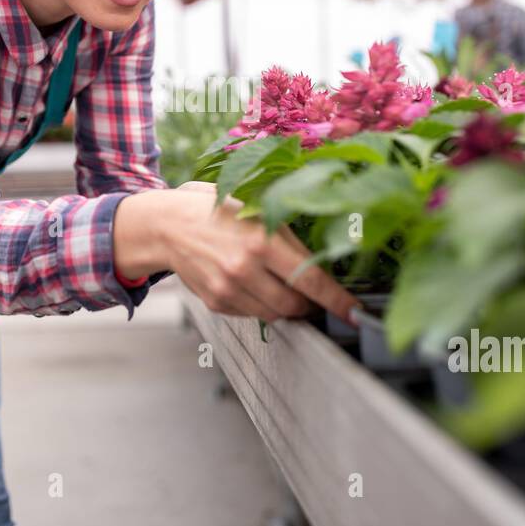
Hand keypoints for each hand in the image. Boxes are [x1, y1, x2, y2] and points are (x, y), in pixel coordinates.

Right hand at [164, 181, 360, 324]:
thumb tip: (327, 262)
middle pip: (295, 306)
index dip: (338, 301)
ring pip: (274, 315)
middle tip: (313, 296)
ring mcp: (229, 289)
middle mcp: (245, 268)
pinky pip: (252, 315)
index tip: (355, 314)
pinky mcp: (216, 302)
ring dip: (285, 306)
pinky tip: (251, 283)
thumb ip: (290, 237)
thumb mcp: (259, 211)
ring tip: (280, 285)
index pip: (312, 280)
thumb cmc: (220, 212)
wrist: (169, 225)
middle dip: (310, 305)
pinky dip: (260, 304)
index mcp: (263, 240)